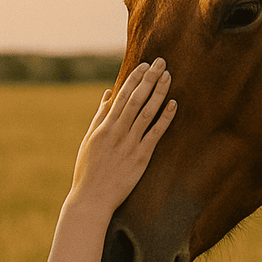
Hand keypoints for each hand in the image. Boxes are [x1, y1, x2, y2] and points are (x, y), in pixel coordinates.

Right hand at [69, 58, 175, 213]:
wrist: (92, 199)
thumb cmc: (88, 170)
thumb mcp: (89, 140)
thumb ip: (100, 116)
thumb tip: (109, 94)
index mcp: (104, 126)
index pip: (122, 95)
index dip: (134, 78)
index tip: (145, 65)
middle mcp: (118, 132)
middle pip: (137, 99)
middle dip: (149, 79)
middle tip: (162, 62)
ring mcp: (130, 144)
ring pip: (147, 112)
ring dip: (159, 92)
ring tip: (168, 77)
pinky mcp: (141, 157)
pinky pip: (156, 134)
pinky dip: (165, 118)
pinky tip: (174, 104)